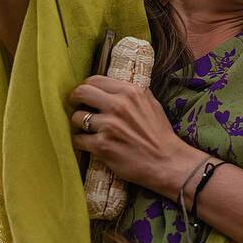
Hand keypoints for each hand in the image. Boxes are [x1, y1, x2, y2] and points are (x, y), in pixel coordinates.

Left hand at [69, 75, 197, 198]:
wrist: (167, 162)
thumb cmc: (160, 135)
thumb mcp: (152, 104)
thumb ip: (133, 94)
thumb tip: (113, 87)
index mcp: (131, 92)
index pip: (95, 80)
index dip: (86, 88)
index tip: (85, 97)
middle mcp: (119, 105)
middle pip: (81, 93)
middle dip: (75, 100)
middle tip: (78, 108)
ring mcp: (109, 126)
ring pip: (76, 117)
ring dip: (78, 125)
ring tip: (86, 130)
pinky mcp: (102, 146)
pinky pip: (77, 139)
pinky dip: (81, 142)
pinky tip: (90, 144)